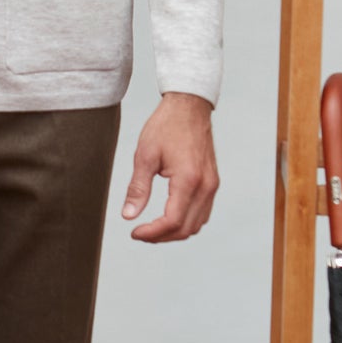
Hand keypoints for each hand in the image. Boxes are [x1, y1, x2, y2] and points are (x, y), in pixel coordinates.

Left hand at [120, 92, 218, 241]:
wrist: (189, 106)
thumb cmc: (167, 126)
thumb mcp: (145, 155)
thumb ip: (138, 188)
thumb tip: (128, 215)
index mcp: (188, 179)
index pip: (172, 221)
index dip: (152, 232)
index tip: (135, 233)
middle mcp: (205, 186)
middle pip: (186, 228)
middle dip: (161, 236)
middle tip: (140, 233)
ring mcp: (212, 185)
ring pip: (197, 224)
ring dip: (175, 232)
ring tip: (152, 228)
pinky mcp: (212, 182)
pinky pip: (202, 212)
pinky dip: (186, 221)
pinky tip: (169, 216)